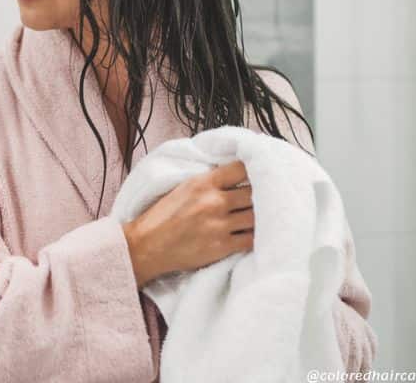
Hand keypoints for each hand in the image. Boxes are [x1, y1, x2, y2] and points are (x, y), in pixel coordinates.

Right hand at [123, 160, 253, 288]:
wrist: (148, 245)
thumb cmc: (163, 216)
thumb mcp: (183, 188)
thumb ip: (208, 181)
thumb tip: (234, 175)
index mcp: (202, 183)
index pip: (241, 168)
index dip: (254, 168)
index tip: (259, 171)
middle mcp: (213, 202)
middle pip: (254, 192)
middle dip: (262, 193)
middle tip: (267, 196)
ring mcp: (219, 225)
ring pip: (256, 216)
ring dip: (261, 215)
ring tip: (263, 215)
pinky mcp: (222, 246)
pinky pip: (251, 239)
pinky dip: (256, 235)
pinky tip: (255, 233)